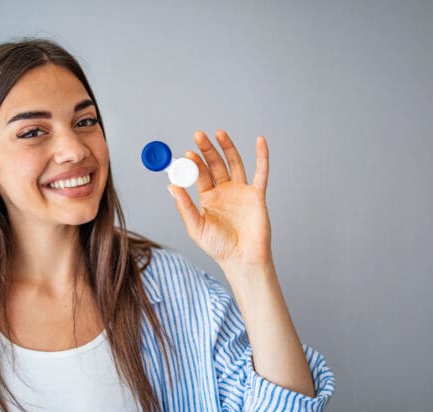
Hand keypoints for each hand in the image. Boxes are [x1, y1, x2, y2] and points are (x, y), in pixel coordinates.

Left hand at [168, 129, 272, 269]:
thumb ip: (184, 206)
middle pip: (215, 164)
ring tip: (219, 133)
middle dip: (207, 150)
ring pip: (234, 163)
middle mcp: (224, 191)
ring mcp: (241, 191)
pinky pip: (261, 172)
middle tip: (198, 135)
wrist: (242, 259)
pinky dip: (262, 156)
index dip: (193, 163)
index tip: (187, 154)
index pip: (199, 175)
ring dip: (227, 147)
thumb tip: (171, 186)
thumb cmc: (218, 247)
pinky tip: (260, 140)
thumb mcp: (196, 227)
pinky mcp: (256, 195)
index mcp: (208, 198)